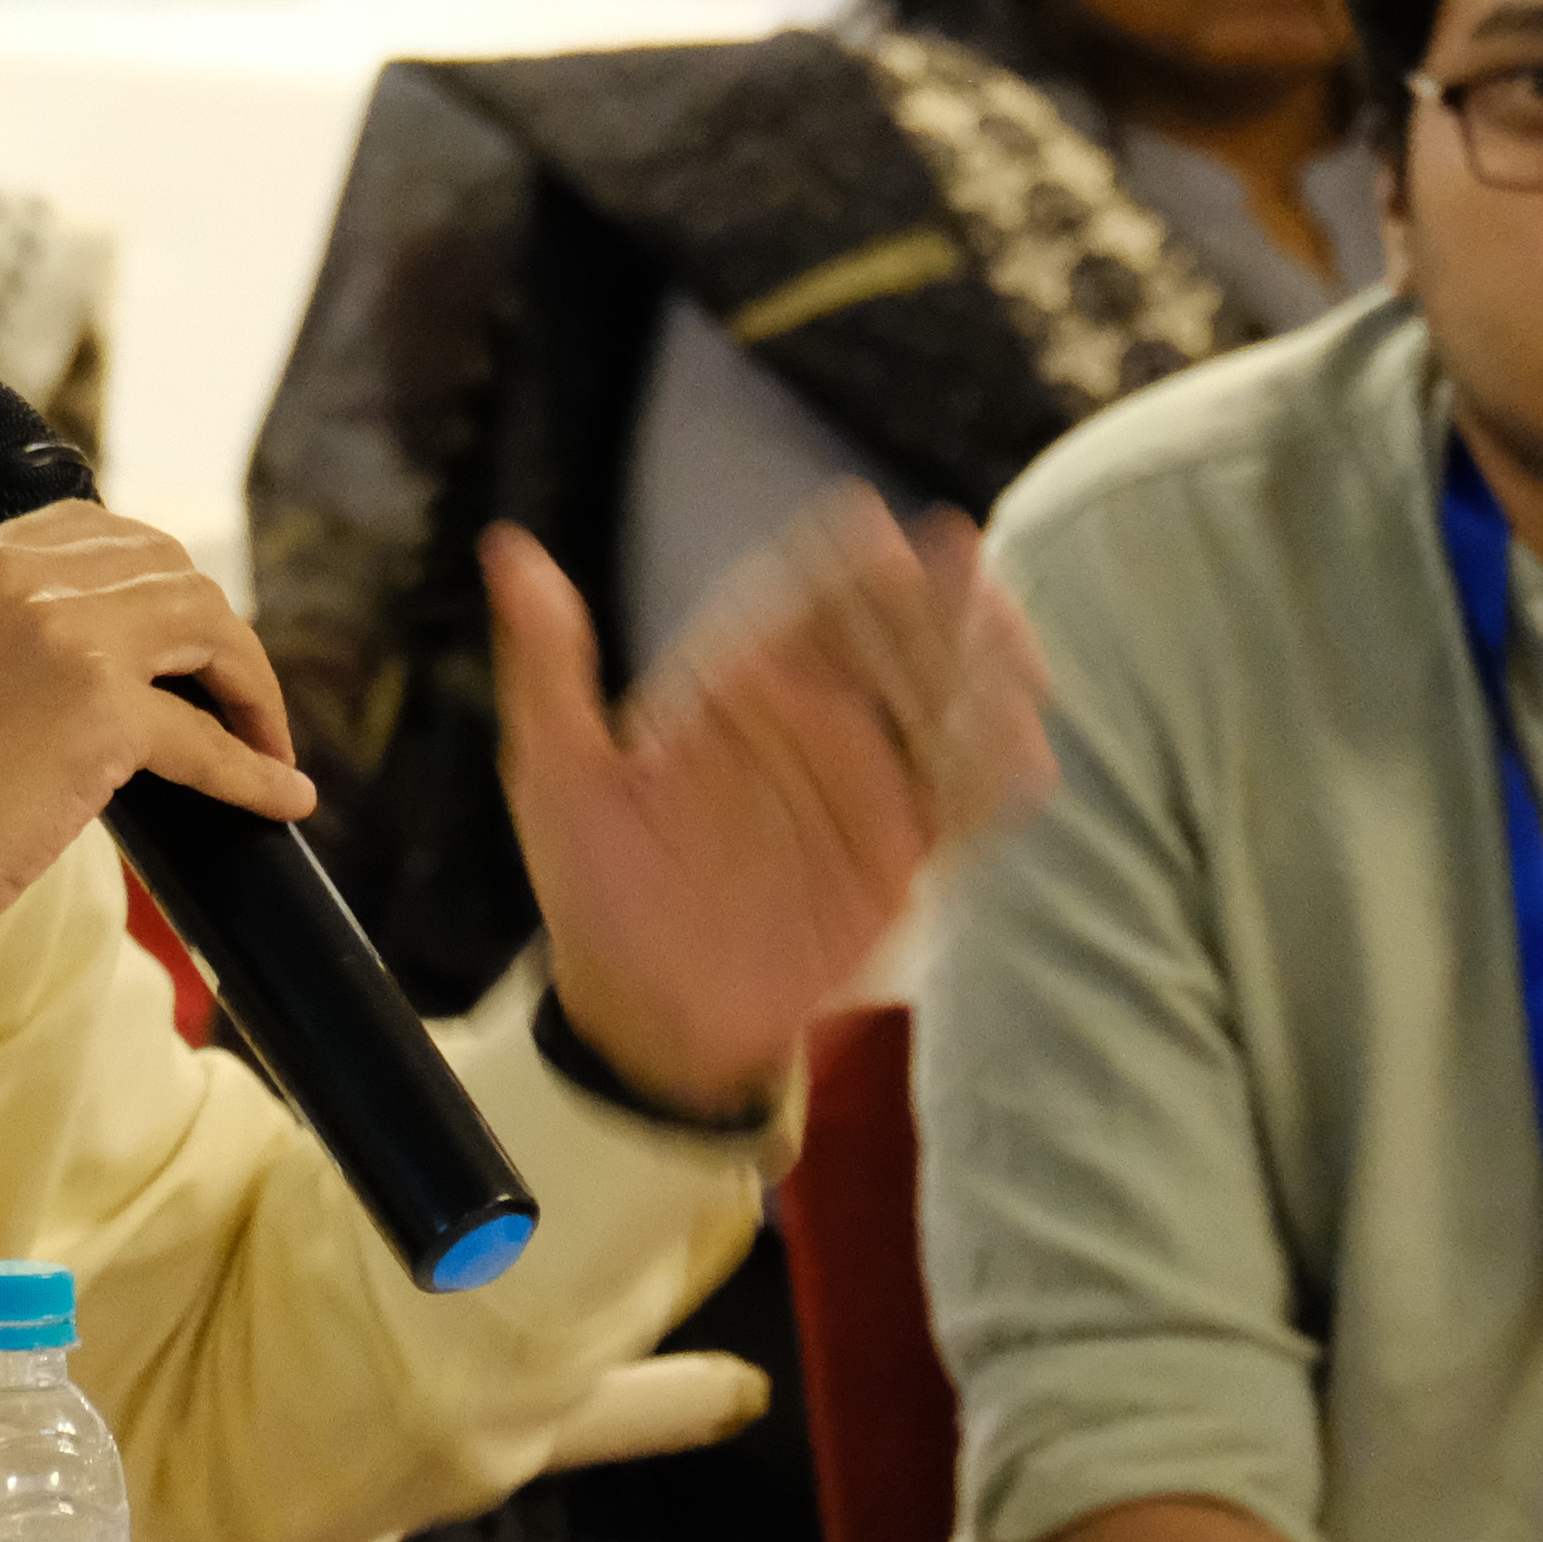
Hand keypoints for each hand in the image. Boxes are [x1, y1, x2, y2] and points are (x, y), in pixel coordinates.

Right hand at [0, 504, 314, 982]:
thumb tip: (67, 677)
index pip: (88, 528)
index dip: (150, 578)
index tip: (176, 634)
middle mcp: (9, 575)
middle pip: (161, 564)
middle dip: (210, 627)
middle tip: (229, 693)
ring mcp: (61, 634)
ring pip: (204, 623)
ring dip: (247, 681)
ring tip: (262, 737)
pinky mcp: (100, 712)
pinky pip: (206, 738)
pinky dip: (253, 769)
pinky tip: (280, 794)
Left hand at [491, 489, 1048, 1118]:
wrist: (641, 1017)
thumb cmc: (592, 890)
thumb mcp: (554, 775)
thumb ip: (548, 666)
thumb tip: (510, 550)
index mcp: (730, 693)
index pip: (795, 610)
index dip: (835, 568)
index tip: (869, 524)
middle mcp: (805, 729)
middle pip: (881, 646)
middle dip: (927, 601)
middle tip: (966, 556)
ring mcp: (856, 792)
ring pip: (932, 715)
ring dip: (978, 674)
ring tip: (1014, 640)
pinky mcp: (895, 862)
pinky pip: (957, 813)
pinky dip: (996, 783)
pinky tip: (1032, 755)